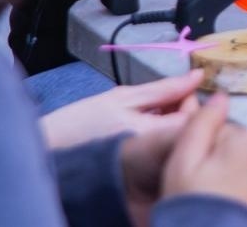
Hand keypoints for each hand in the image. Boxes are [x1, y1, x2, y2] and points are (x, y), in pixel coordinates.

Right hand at [40, 71, 201, 150]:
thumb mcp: (122, 98)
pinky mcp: (143, 170)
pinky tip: (147, 125)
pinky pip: (164, 150)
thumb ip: (163, 89)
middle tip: (168, 98)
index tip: (181, 89)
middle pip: (189, 132)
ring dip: (174, 121)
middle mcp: (154, 157)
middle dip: (184, 110)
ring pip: (176, 140)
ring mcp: (149, 166)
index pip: (193, 120)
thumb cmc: (80, 123)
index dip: (193, 101)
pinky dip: (162, 134)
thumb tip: (196, 76)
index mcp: (152, 137)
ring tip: (154, 111)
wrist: (50, 150)